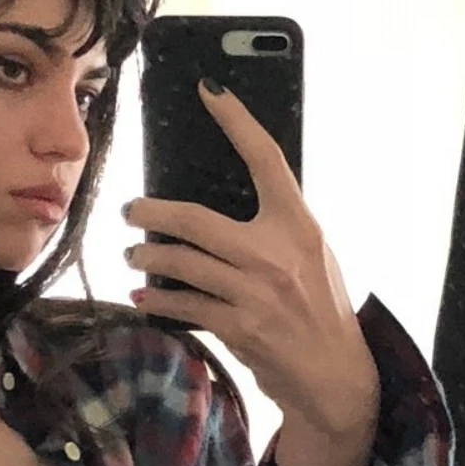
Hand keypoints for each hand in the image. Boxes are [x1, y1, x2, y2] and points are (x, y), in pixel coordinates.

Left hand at [124, 82, 379, 444]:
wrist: (334, 374)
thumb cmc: (321, 308)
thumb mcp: (312, 255)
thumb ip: (277, 227)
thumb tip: (228, 200)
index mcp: (299, 224)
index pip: (266, 158)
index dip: (237, 120)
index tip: (210, 91)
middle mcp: (276, 253)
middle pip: (195, 218)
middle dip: (151, 212)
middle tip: (130, 210)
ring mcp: (254, 292)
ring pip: (180, 262)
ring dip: (147, 256)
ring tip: (134, 252)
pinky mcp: (237, 327)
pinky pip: (183, 304)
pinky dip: (157, 300)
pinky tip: (143, 296)